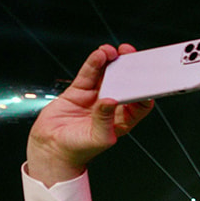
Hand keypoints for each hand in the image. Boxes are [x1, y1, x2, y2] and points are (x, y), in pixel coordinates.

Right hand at [27, 44, 155, 186]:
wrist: (52, 147)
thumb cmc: (79, 149)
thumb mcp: (98, 139)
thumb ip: (105, 120)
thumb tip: (110, 101)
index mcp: (123, 119)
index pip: (140, 102)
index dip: (145, 91)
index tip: (147, 79)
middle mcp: (112, 105)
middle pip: (125, 82)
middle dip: (129, 68)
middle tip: (131, 55)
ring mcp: (95, 96)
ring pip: (107, 74)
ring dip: (111, 61)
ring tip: (111, 51)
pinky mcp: (79, 90)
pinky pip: (88, 74)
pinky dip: (94, 64)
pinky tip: (99, 56)